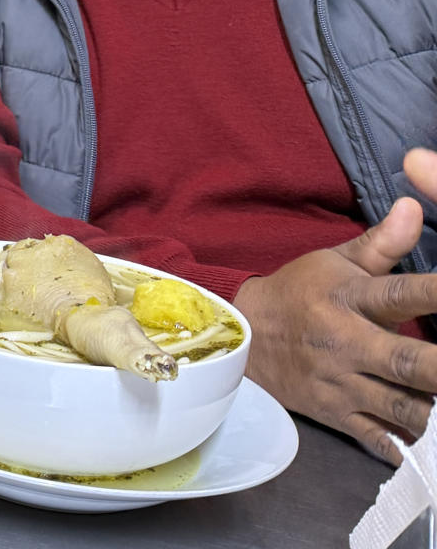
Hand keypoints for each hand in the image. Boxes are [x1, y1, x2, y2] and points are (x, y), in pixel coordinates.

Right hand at [234, 191, 436, 461]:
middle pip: (409, 362)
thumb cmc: (298, 294)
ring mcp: (341, 384)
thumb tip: (415, 207)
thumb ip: (381, 243)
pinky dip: (410, 449)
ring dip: (434, 412)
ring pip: (403, 408)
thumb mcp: (333, 261)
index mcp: (348, 298)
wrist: (239, 338)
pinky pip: (380, 441)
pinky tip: (432, 448)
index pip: (402, 293)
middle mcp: (346, 343)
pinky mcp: (337, 416)